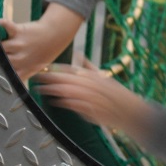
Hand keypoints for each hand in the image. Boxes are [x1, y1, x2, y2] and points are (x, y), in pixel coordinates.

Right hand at [0, 5, 83, 79]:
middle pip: (0, 62)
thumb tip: (10, 88)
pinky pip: (7, 26)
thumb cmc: (41, 54)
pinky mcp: (19, 30)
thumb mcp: (32, 69)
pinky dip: (0, 24)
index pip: (7, 77)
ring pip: (0, 46)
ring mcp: (19, 44)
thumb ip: (19, 76)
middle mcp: (19, 58)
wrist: (54, 36)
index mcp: (22, 70)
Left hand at [33, 65, 152, 139]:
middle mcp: (90, 83)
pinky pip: (74, 104)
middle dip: (49, 77)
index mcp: (91, 75)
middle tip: (36, 76)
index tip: (42, 67)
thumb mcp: (103, 76)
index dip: (54, 68)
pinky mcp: (90, 108)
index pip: (69, 69)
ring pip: (68, 90)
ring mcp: (90, 96)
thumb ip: (89, 66)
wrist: (129, 110)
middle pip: (65, 79)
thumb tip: (78, 55)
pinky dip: (64, 102)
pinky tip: (54, 101)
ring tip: (41, 88)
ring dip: (53, 89)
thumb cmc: (115, 94)